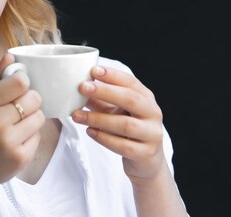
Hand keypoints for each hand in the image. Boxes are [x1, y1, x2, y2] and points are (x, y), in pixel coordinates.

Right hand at [0, 54, 44, 187]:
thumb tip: (11, 55)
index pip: (20, 82)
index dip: (23, 84)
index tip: (17, 90)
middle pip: (34, 98)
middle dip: (29, 102)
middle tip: (16, 111)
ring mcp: (8, 141)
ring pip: (40, 117)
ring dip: (32, 120)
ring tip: (15, 127)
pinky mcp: (20, 157)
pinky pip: (38, 136)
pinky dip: (30, 138)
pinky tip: (15, 142)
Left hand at [71, 66, 164, 183]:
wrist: (146, 160)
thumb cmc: (127, 129)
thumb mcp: (114, 110)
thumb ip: (100, 99)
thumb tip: (79, 86)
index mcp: (146, 98)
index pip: (131, 82)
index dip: (112, 75)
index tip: (93, 70)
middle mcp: (152, 113)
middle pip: (131, 99)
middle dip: (105, 92)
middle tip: (82, 88)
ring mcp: (152, 134)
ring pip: (125, 125)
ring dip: (98, 119)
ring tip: (77, 115)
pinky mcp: (146, 153)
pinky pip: (123, 146)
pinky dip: (104, 138)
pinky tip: (90, 132)